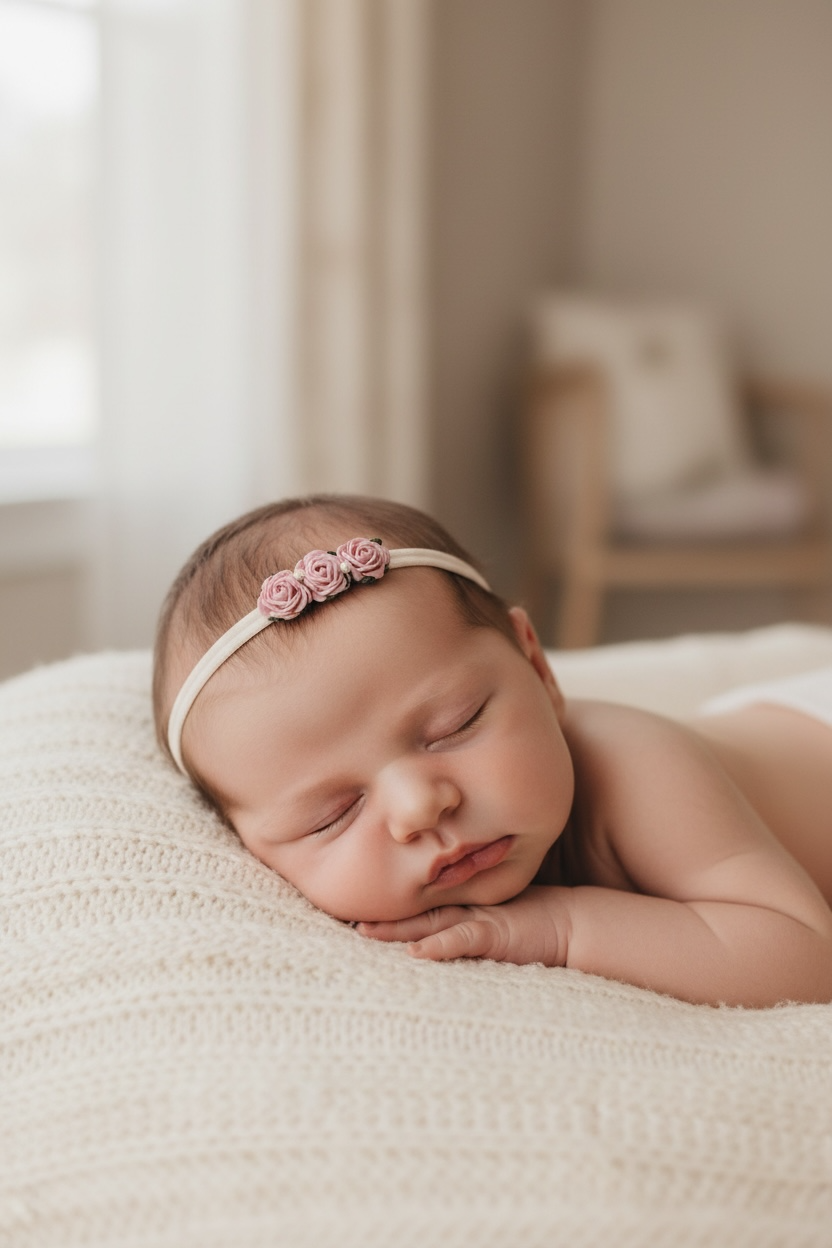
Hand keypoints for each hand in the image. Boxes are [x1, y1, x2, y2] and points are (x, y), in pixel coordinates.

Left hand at [357, 885, 567, 965]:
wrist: (572, 923)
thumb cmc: (533, 924)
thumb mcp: (493, 923)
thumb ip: (466, 925)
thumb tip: (431, 937)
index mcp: (459, 909)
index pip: (415, 909)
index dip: (385, 910)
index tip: (351, 909)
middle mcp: (462, 911)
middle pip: (411, 914)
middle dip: (377, 918)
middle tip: (341, 918)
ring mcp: (476, 920)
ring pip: (427, 923)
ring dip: (396, 930)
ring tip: (363, 933)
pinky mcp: (492, 933)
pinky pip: (460, 939)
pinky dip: (437, 946)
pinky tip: (415, 953)